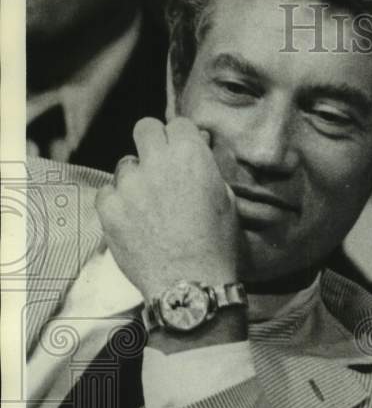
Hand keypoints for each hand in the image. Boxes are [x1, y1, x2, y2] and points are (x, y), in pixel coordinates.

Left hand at [96, 118, 239, 300]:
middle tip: (160, 165)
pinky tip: (135, 221)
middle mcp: (156, 162)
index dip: (181, 137)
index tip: (183, 150)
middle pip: (144, 128)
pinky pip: (108, 192)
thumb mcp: (226, 201)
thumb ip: (207, 171)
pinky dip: (119, 203)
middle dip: (153, 142)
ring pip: (125, 165)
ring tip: (149, 205)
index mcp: (191, 156)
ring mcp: (129, 184)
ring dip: (136, 178)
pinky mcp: (108, 208)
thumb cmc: (217, 245)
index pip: (178, 123)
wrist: (190, 283)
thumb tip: (197, 154)